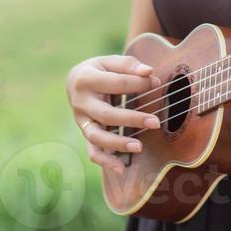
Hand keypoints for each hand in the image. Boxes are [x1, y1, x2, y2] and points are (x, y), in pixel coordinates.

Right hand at [66, 54, 161, 174]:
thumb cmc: (98, 70)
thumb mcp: (109, 61)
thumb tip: (148, 72)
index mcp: (85, 79)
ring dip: (118, 143)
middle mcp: (80, 102)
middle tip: (155, 122)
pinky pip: (92, 151)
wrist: (74, 81)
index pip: (116, 83)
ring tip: (139, 147)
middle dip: (132, 119)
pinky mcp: (85, 132)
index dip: (138, 83)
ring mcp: (81, 120)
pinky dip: (105, 161)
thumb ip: (128, 65)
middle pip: (107, 114)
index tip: (156, 82)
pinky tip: (121, 169)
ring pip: (97, 137)